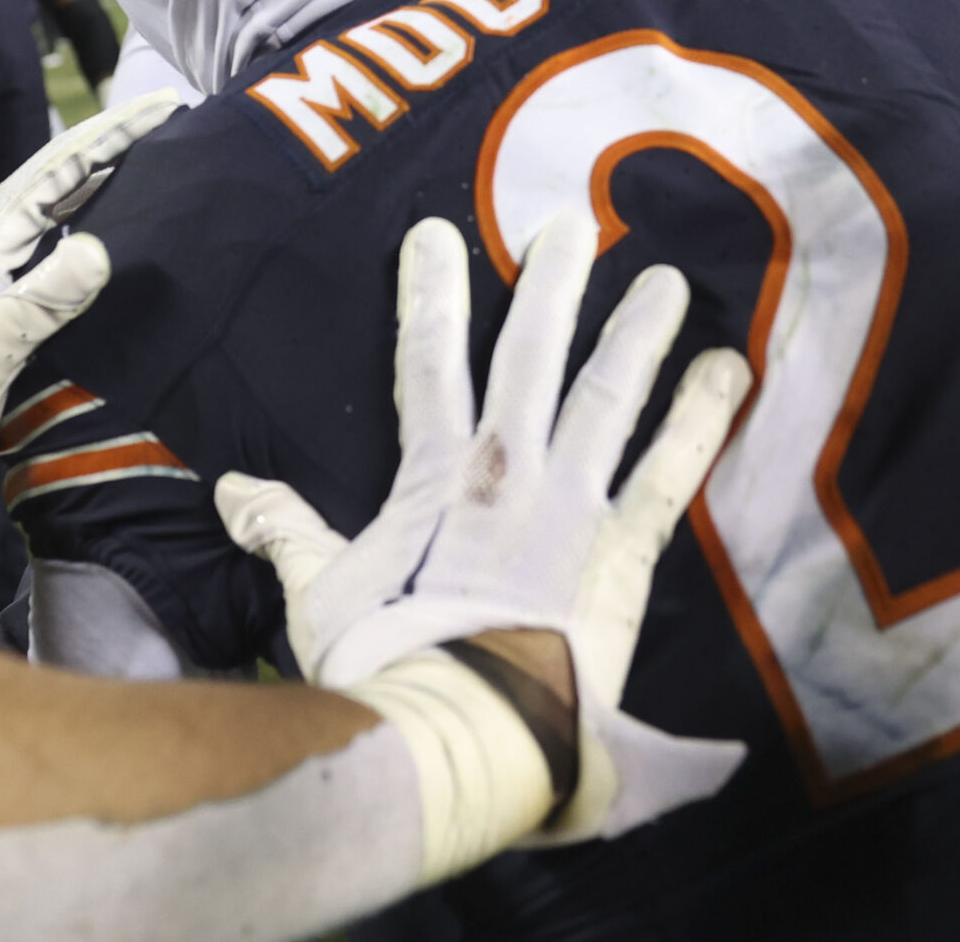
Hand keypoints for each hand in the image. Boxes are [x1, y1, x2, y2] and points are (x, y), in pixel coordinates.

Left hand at [0, 88, 181, 508]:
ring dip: (113, 164)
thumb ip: (45, 298)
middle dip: (120, 135)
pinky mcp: (14, 274)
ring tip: (163, 144)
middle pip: (68, 165)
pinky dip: (101, 201)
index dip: (117, 132)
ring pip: (68, 190)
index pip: (65, 164)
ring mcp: (5, 249)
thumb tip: (101, 250)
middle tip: (176, 110)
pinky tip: (128, 203)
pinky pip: (65, 222)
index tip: (166, 106)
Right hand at [218, 211, 752, 843]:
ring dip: (637, 334)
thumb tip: (231, 492)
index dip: (430, 296)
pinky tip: (728, 368)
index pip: (427, 365)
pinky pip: (670, 470)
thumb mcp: (315, 594)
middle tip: (572, 225)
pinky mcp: (621, 550)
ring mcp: (569, 504)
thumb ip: (285, 531)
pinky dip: (700, 418)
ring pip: (609, 395)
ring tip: (667, 278)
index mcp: (432, 479)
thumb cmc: (382, 669)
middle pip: (530, 357)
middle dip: (551, 287)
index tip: (433, 235)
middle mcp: (506, 472)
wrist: (454, 734)